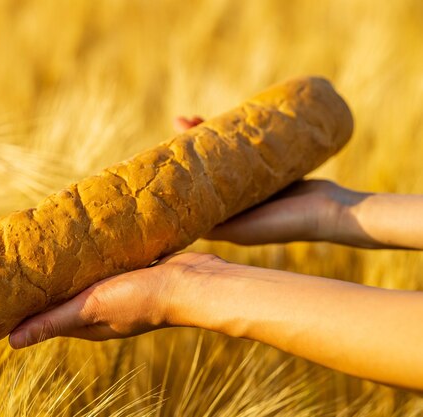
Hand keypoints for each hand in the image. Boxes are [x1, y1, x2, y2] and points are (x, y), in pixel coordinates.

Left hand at [9, 253, 226, 347]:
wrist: (192, 282)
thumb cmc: (141, 299)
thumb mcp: (91, 308)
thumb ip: (53, 321)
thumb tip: (11, 342)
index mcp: (87, 324)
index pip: (46, 317)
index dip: (25, 307)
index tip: (4, 291)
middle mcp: (100, 310)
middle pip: (63, 297)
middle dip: (43, 282)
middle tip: (19, 260)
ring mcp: (117, 291)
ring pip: (84, 279)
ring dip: (67, 268)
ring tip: (44, 245)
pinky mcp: (131, 273)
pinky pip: (104, 265)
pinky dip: (90, 257)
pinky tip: (81, 240)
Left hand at [174, 115, 367, 245]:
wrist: (334, 212)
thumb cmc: (286, 223)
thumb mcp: (241, 229)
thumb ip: (212, 226)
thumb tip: (172, 224)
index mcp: (226, 217)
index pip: (193, 192)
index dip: (178, 171)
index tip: (164, 148)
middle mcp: (237, 204)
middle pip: (207, 170)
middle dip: (191, 146)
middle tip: (178, 122)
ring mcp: (255, 188)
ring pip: (225, 157)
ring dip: (211, 136)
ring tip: (192, 116)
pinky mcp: (272, 174)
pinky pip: (247, 152)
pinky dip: (237, 137)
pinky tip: (229, 119)